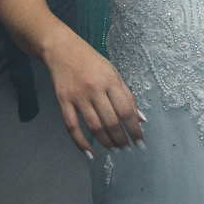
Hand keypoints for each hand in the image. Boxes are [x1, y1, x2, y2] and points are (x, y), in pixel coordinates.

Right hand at [44, 31, 143, 155]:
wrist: (62, 50)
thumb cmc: (92, 62)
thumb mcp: (114, 74)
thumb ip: (127, 96)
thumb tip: (140, 119)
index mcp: (110, 81)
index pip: (126, 111)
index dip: (134, 129)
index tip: (140, 142)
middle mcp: (95, 90)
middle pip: (111, 122)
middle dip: (121, 139)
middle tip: (127, 148)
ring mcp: (78, 97)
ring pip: (94, 126)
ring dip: (106, 142)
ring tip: (115, 150)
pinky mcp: (63, 102)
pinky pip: (72, 127)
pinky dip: (80, 142)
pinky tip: (90, 153)